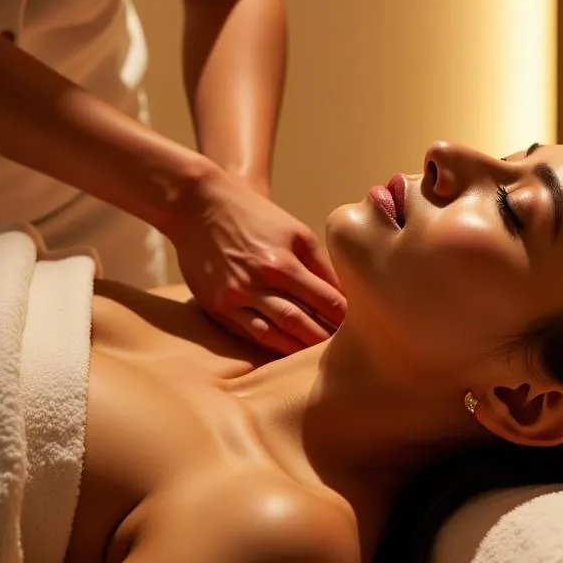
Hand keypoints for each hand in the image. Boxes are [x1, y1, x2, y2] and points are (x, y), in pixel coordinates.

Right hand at [167, 166, 345, 353]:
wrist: (200, 206)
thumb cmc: (255, 216)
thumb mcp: (295, 232)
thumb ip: (320, 264)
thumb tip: (344, 294)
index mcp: (283, 262)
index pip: (324, 299)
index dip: (345, 316)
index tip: (363, 325)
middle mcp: (259, 282)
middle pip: (301, 322)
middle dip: (326, 337)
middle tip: (348, 349)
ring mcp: (235, 297)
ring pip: (276, 334)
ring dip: (301, 347)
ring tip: (322, 356)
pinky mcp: (217, 307)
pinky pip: (250, 334)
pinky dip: (273, 345)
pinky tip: (290, 351)